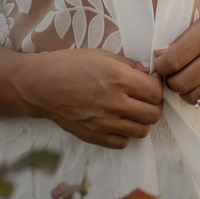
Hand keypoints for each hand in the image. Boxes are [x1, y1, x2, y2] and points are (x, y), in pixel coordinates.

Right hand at [16, 48, 162, 149]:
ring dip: (140, 120)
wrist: (42, 85)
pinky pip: (123, 143)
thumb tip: (150, 72)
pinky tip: (117, 122)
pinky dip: (124, 134)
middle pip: (154, 114)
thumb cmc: (70, 65)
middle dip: (153, 105)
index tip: (151, 82)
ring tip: (131, 111)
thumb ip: (130, 65)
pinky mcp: (95, 136)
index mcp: (120, 79)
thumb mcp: (102, 55)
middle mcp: (116, 103)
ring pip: (142, 131)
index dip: (157, 86)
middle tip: (144, 98)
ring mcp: (105, 123)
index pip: (156, 91)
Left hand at [153, 0, 199, 110]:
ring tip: (188, 82)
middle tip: (174, 75)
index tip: (162, 64)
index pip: (170, 62)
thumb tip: (158, 57)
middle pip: (179, 83)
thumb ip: (181, 41)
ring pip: (193, 97)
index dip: (160, 66)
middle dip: (171, 81)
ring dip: (185, 93)